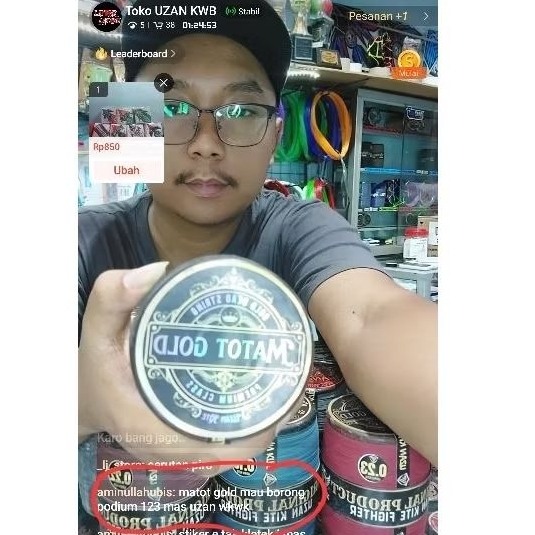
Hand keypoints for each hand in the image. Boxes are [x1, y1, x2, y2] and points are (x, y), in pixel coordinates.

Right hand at [78, 262, 276, 474]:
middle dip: (271, 416)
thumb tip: (157, 270)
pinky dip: (249, 424)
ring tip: (285, 380)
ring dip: (265, 420)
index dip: (259, 425)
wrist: (81, 400)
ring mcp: (181, 453)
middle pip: (238, 448)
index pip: (219, 447)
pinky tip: (264, 393)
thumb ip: (112, 296)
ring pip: (236, 447)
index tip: (283, 387)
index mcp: (154, 431)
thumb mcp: (96, 330)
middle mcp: (172, 451)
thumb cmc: (93, 370)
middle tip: (291, 373)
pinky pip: (227, 442)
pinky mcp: (185, 445)